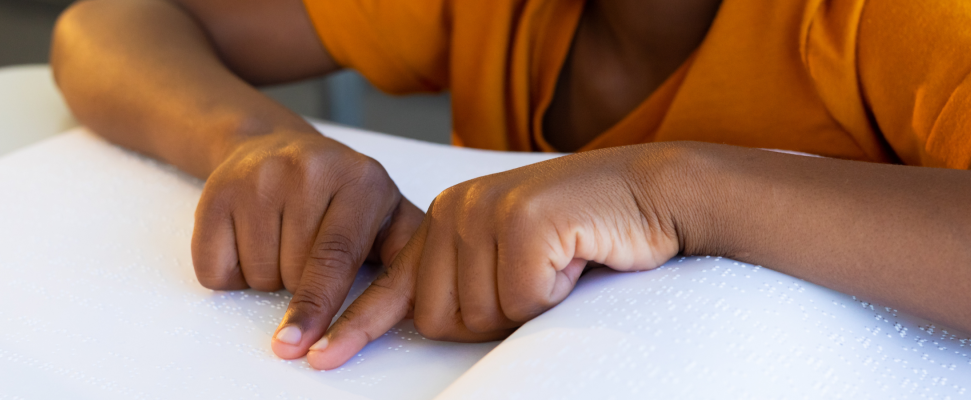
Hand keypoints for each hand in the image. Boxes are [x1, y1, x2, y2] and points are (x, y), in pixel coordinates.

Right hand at [191, 129, 423, 359]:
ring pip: (256, 275)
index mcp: (360, 179)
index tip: (307, 345)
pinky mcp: (216, 192)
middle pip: (294, 274)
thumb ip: (407, 252)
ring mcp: (257, 177)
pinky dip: (232, 272)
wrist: (275, 146)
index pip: (336, 257)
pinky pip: (216, 268)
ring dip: (268, 277)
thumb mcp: (386, 210)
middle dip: (302, 286)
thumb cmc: (340, 192)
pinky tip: (250, 238)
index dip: (320, 306)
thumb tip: (416, 300)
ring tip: (282, 239)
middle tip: (309, 250)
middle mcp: (308, 169)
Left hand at [303, 144, 695, 369]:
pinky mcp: (523, 220)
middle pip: (440, 319)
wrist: (651, 193)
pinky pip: (522, 301)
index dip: (356, 327)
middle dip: (490, 321)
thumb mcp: (511, 256)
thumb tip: (428, 326)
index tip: (319, 358)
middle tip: (536, 284)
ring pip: (480, 315)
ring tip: (559, 263)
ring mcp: (486, 210)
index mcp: (445, 220)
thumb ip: (468, 280)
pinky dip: (555, 293)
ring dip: (528, 307)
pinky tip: (574, 256)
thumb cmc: (586, 233)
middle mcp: (455, 210)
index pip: (392, 286)